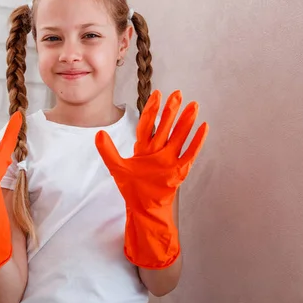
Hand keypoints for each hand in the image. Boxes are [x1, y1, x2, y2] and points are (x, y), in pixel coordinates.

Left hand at [95, 90, 207, 268]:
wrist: (143, 209)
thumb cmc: (132, 189)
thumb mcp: (117, 167)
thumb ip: (108, 151)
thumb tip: (98, 133)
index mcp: (144, 148)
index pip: (147, 124)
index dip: (151, 109)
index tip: (156, 93)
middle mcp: (158, 151)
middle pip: (166, 127)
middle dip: (171, 110)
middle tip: (178, 93)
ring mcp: (170, 160)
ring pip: (180, 136)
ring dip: (186, 121)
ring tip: (194, 105)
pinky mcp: (179, 170)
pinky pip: (190, 153)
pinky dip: (197, 141)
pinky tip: (204, 127)